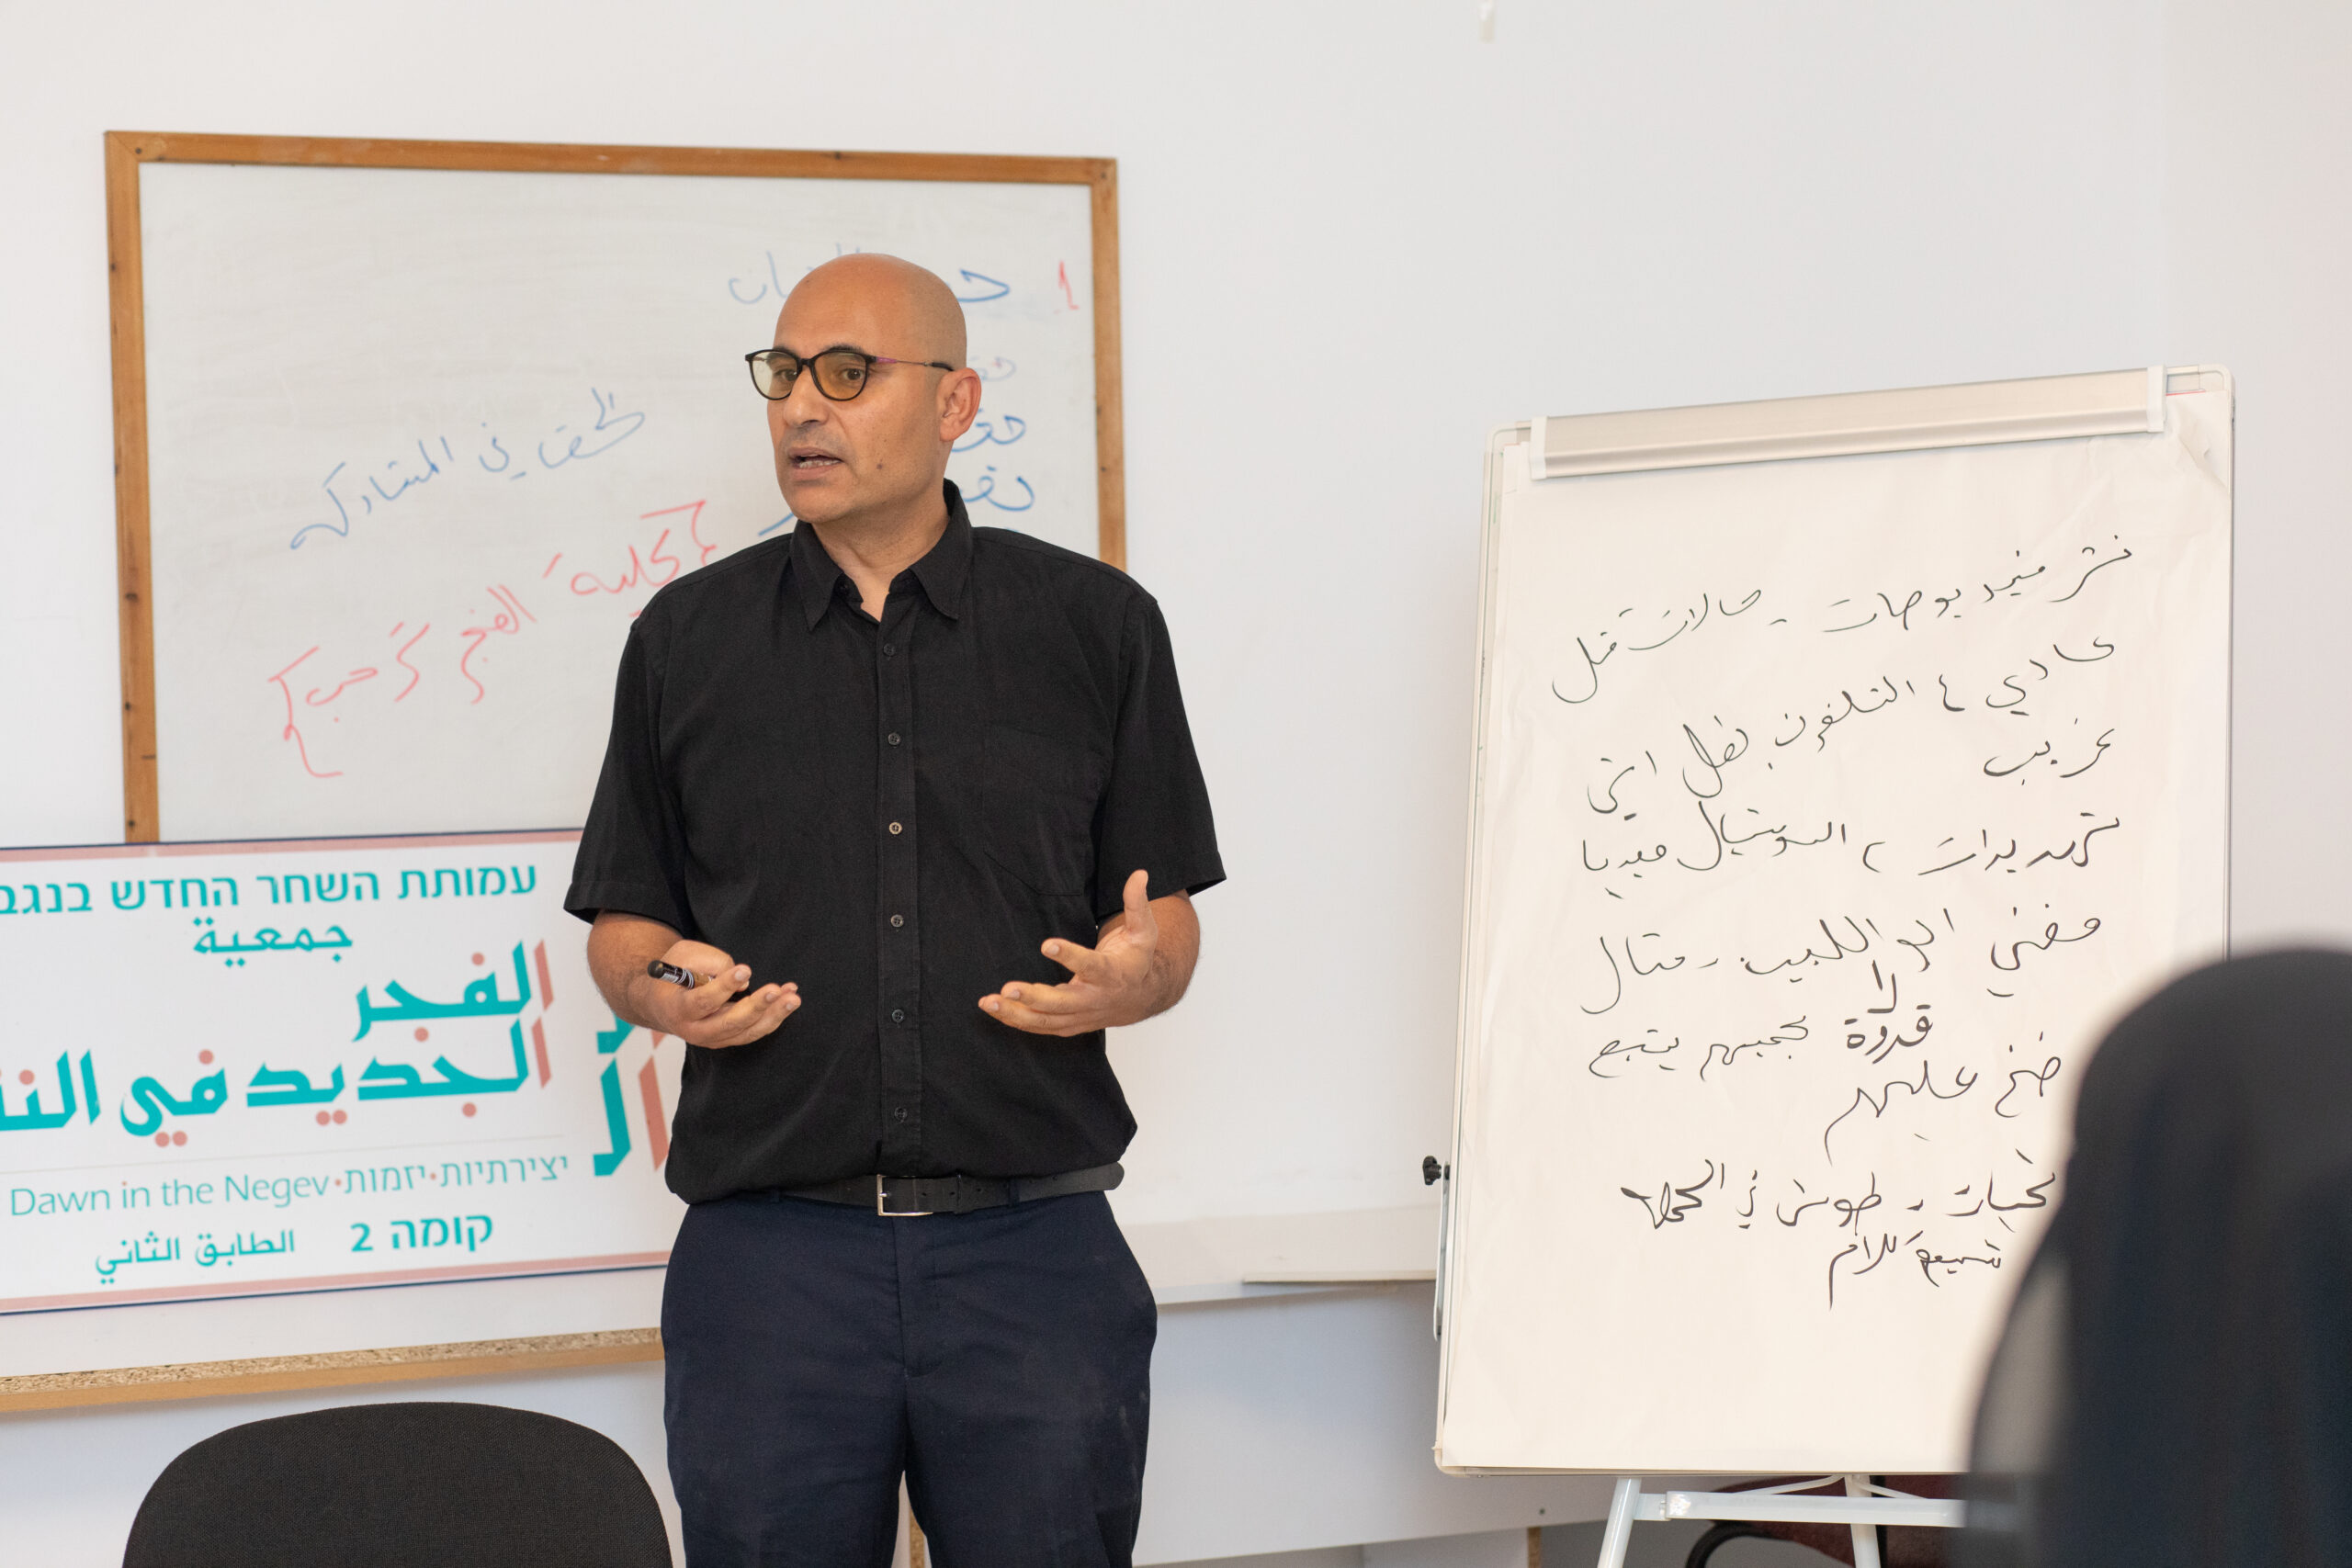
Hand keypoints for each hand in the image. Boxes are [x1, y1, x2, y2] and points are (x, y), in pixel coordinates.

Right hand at [637, 940, 798, 1048]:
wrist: (662, 1002)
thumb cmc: (674, 973)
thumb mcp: (684, 955)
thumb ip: (711, 963)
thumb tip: (743, 980)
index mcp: (677, 1009)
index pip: (702, 1002)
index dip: (724, 987)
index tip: (745, 970)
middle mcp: (694, 1030)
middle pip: (729, 1023)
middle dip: (755, 1006)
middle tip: (775, 990)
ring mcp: (712, 1038)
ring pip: (746, 1031)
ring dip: (773, 1014)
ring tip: (792, 996)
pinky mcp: (727, 1039)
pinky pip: (753, 1031)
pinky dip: (773, 1016)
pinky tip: (788, 998)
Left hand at [980, 870, 1165, 1036]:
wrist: (1141, 998)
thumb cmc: (1136, 960)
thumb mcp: (1144, 931)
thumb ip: (1137, 904)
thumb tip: (1139, 874)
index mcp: (1112, 974)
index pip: (1091, 966)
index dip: (1069, 956)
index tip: (1046, 944)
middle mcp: (1094, 999)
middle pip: (1062, 1003)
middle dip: (1033, 998)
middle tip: (1008, 988)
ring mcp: (1080, 1015)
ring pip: (1045, 1020)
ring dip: (1015, 1013)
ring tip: (988, 1002)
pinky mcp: (1068, 1024)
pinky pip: (1040, 1027)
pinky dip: (1017, 1021)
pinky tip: (995, 1010)